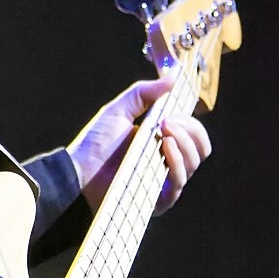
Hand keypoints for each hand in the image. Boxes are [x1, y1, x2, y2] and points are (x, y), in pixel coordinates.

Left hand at [67, 77, 210, 215]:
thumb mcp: (119, 110)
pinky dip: (177, 163)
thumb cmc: (95, 144)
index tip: (173, 111)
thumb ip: (143, 93)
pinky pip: (179, 183)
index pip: (194, 134)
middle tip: (168, 121)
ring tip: (164, 131)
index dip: (190, 122)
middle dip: (189, 130)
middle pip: (200, 148)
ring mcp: (164, 181)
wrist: (77, 171)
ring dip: (184, 142)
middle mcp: (168, 163)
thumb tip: (173, 78)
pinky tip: (165, 147)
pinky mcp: (158, 199)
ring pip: (193, 163)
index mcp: (163, 142)